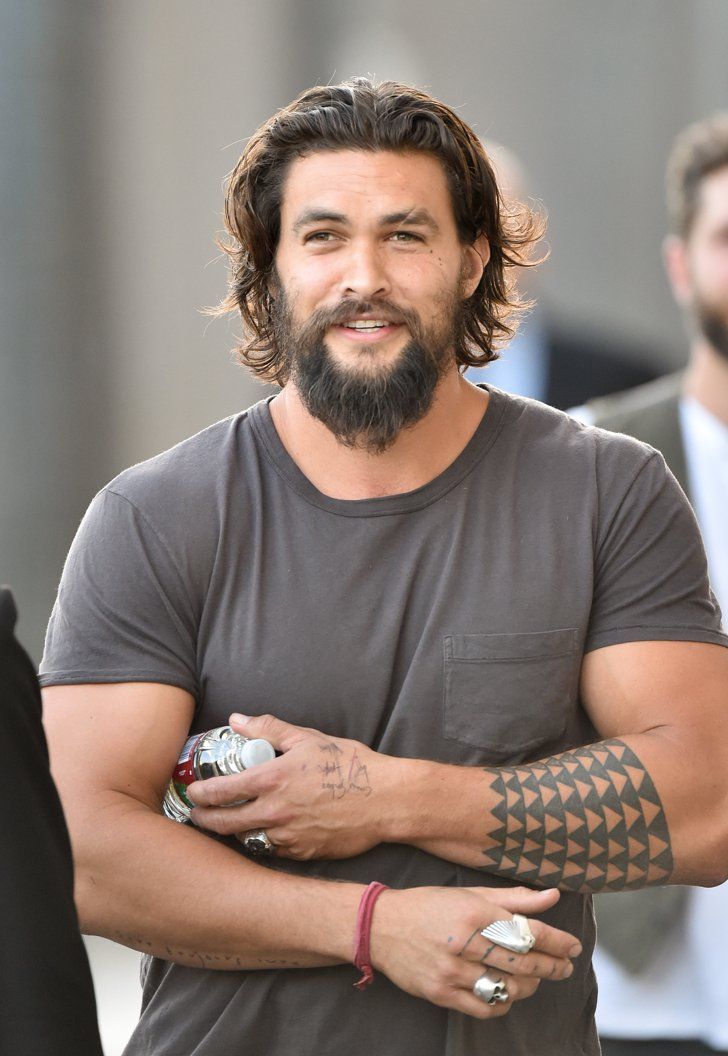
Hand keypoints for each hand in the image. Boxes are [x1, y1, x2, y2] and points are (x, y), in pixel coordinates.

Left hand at [188, 713, 395, 858]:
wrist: (386, 800)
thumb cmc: (350, 765)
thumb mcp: (309, 739)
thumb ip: (269, 729)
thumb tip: (236, 720)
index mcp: (273, 779)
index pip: (221, 791)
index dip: (200, 794)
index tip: (192, 793)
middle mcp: (275, 812)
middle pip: (224, 823)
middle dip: (204, 820)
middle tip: (197, 816)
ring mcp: (288, 837)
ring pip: (246, 840)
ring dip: (233, 833)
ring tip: (227, 825)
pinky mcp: (303, 854)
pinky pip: (272, 852)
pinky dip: (263, 843)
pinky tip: (262, 835)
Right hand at [372, 886, 580, 1018]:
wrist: (380, 926)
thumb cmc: (430, 906)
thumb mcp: (471, 894)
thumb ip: (514, 899)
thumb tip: (553, 895)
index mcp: (473, 912)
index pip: (526, 930)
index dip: (556, 941)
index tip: (572, 946)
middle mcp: (463, 942)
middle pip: (521, 961)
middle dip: (551, 965)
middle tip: (565, 966)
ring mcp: (451, 971)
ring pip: (506, 987)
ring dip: (530, 985)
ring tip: (536, 978)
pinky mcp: (440, 993)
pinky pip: (484, 1007)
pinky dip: (504, 1003)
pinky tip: (508, 993)